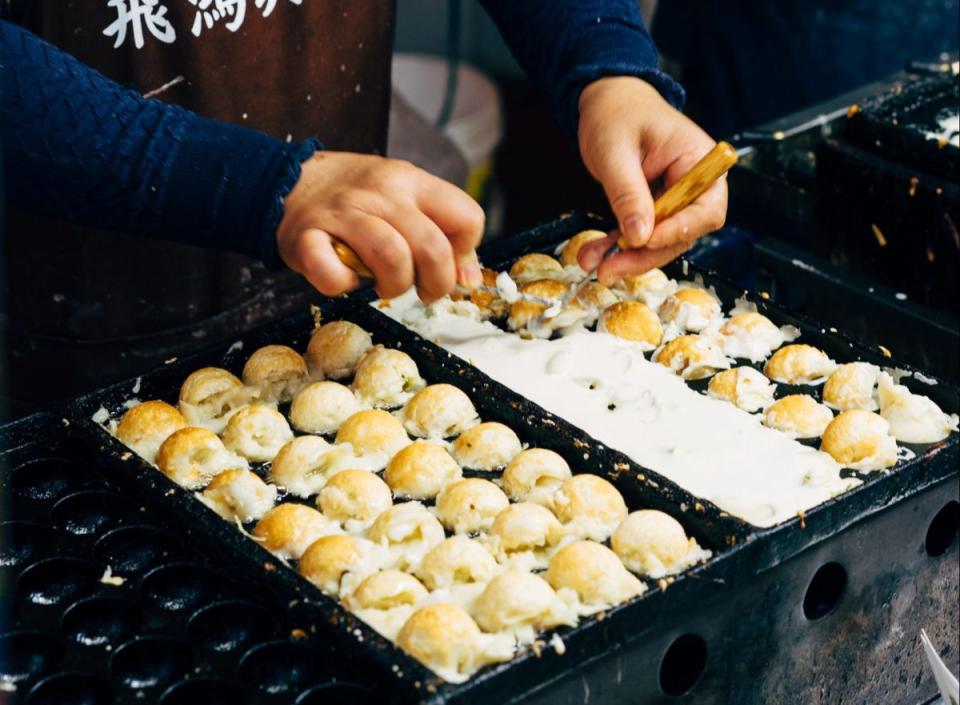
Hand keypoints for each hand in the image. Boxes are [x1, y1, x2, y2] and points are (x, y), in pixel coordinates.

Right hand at [277, 151, 484, 301]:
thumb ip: (442, 234)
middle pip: (432, 246)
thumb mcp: (406, 200)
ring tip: (385, 285)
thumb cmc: (358, 199)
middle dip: (436, 283)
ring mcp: (342, 214)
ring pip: (391, 257)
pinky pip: (332, 275)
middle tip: (423, 290)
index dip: (464, 253)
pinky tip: (343, 278)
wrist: (288, 180)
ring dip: (395, 285)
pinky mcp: (306, 238)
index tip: (447, 265)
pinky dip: (342, 286)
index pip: (467, 218)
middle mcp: (381, 193)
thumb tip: (469, 282)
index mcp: (412, 181)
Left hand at [576, 76, 727, 283]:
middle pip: (682, 233)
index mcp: (699, 160)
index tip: (644, 240)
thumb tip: (639, 235)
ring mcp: (675, 196)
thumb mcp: (616, 151)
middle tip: (609, 269)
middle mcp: (694, 183)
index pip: (706, 209)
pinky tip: (595, 254)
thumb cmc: (616, 113)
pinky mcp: (655, 206)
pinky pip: (642, 233)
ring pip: (660, 241)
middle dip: (645, 255)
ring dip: (628, 257)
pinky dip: (618, 246)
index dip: (678, 231)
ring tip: (593, 263)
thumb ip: (628, 193)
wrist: (605, 101)